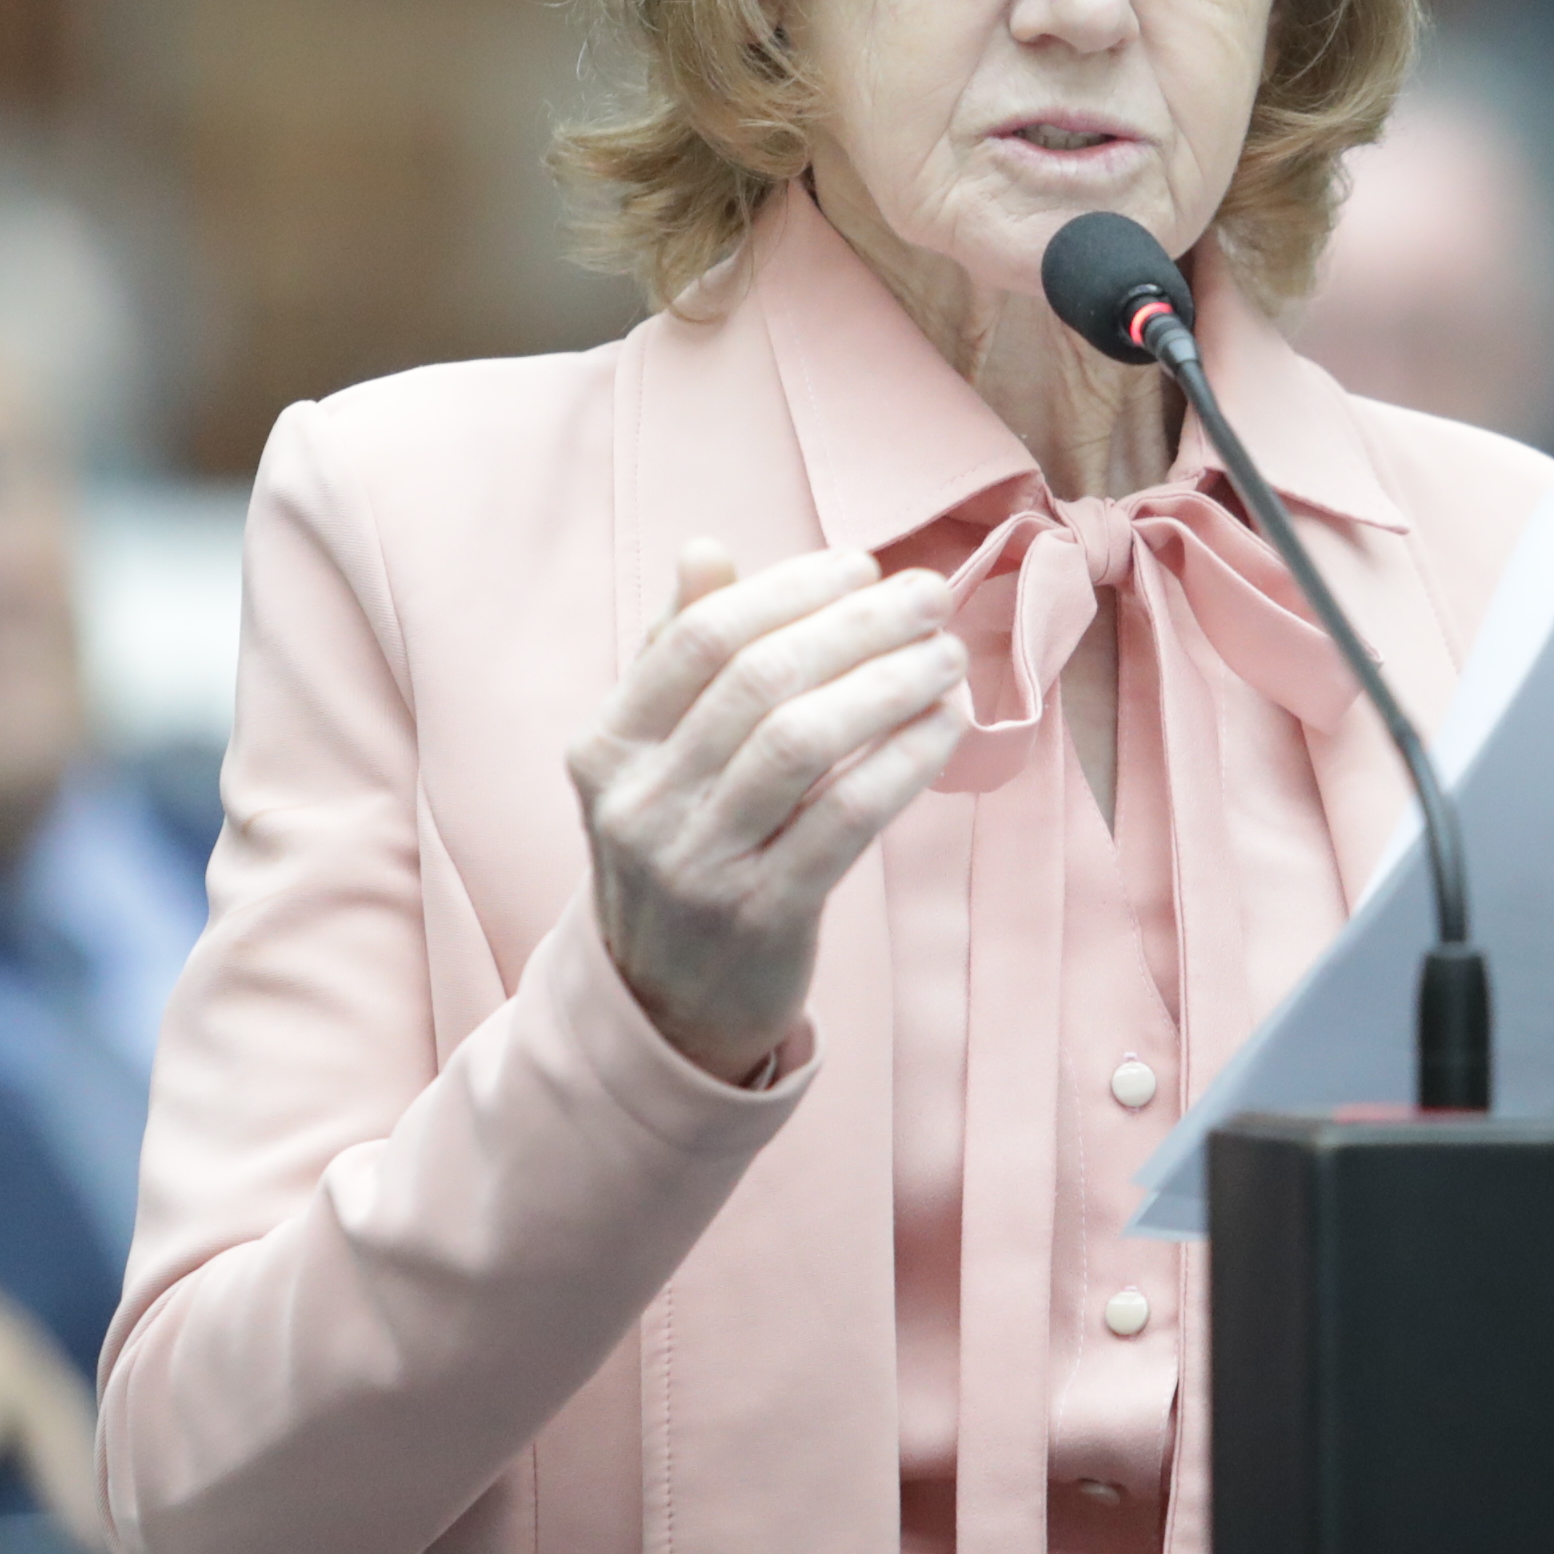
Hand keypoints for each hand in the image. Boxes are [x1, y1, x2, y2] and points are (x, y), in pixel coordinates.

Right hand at [568, 541, 974, 1083]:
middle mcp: (639, 804)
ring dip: (891, 681)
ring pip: (805, 740)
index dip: (790, 590)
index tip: (860, 565)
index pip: (700, 637)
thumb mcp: (653, 759)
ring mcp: (698, 864)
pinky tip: (944, 724)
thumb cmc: (681, 849)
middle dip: (857, 623)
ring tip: (947, 654)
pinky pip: (847, 814)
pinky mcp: (763, 914)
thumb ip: (676, 655)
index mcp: (606, 748)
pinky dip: (906, 757)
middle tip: (927, 595)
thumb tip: (705, 549)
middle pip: (759, 680)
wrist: (664, 1005)